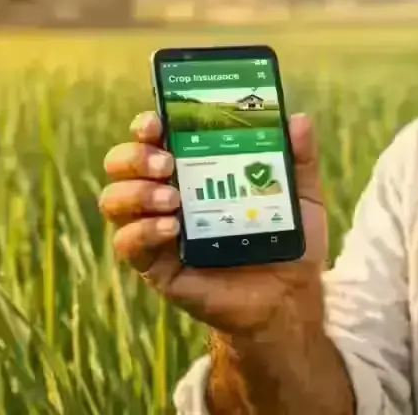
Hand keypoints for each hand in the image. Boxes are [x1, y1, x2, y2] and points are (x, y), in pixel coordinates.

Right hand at [99, 111, 328, 335]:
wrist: (289, 298)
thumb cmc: (288, 241)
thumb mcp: (302, 197)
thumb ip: (300, 159)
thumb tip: (300, 119)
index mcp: (195, 171)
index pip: (154, 139)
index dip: (146, 126)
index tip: (157, 121)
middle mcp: (168, 195)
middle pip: (122, 164)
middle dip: (134, 156)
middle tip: (167, 163)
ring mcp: (158, 231)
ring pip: (115, 201)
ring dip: (136, 193)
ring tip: (173, 199)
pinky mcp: (158, 267)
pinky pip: (129, 245)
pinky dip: (143, 231)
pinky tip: (172, 228)